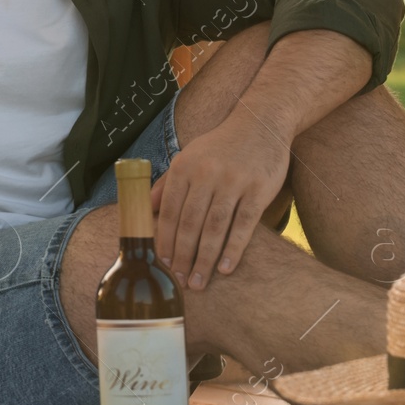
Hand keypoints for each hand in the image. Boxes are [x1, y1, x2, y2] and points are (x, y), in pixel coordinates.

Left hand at [151, 105, 291, 288]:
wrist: (261, 123)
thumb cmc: (220, 146)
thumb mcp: (188, 157)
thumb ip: (167, 183)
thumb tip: (144, 208)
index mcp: (184, 168)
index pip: (168, 211)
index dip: (163, 240)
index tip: (161, 262)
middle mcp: (207, 174)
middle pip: (190, 223)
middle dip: (182, 255)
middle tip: (179, 280)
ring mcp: (234, 182)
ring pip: (215, 228)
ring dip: (205, 259)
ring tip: (198, 281)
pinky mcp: (259, 189)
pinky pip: (244, 224)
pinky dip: (233, 249)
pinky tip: (225, 268)